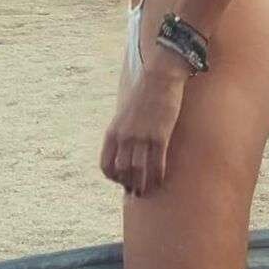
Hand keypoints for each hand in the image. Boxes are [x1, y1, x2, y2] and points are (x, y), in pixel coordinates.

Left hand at [99, 69, 186, 197]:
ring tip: (148, 190)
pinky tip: (161, 179)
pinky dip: (158, 175)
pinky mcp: (160, 135)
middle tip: (137, 191)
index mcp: (113, 132)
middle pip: (123, 171)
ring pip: (139, 171)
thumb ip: (122, 132)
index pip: (106, 165)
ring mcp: (142, 137)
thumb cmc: (143, 94)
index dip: (114, 178)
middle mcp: (124, 137)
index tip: (122, 181)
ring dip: (143, 185)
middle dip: (130, 184)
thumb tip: (125, 151)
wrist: (159, 77)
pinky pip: (157, 163)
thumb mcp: (125, 114)